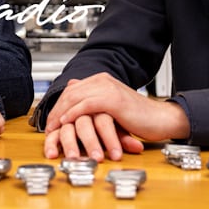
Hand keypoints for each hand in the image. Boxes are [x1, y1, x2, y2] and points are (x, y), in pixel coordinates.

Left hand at [43, 73, 189, 157]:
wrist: (161, 119)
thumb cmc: (138, 117)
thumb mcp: (111, 108)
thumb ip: (94, 103)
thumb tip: (75, 103)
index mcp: (101, 80)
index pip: (71, 90)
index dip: (58, 105)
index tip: (50, 121)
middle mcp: (102, 80)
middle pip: (70, 93)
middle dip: (55, 111)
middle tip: (47, 127)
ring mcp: (107, 88)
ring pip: (75, 98)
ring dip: (61, 114)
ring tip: (53, 128)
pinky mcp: (113, 100)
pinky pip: (86, 104)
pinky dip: (74, 113)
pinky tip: (66, 122)